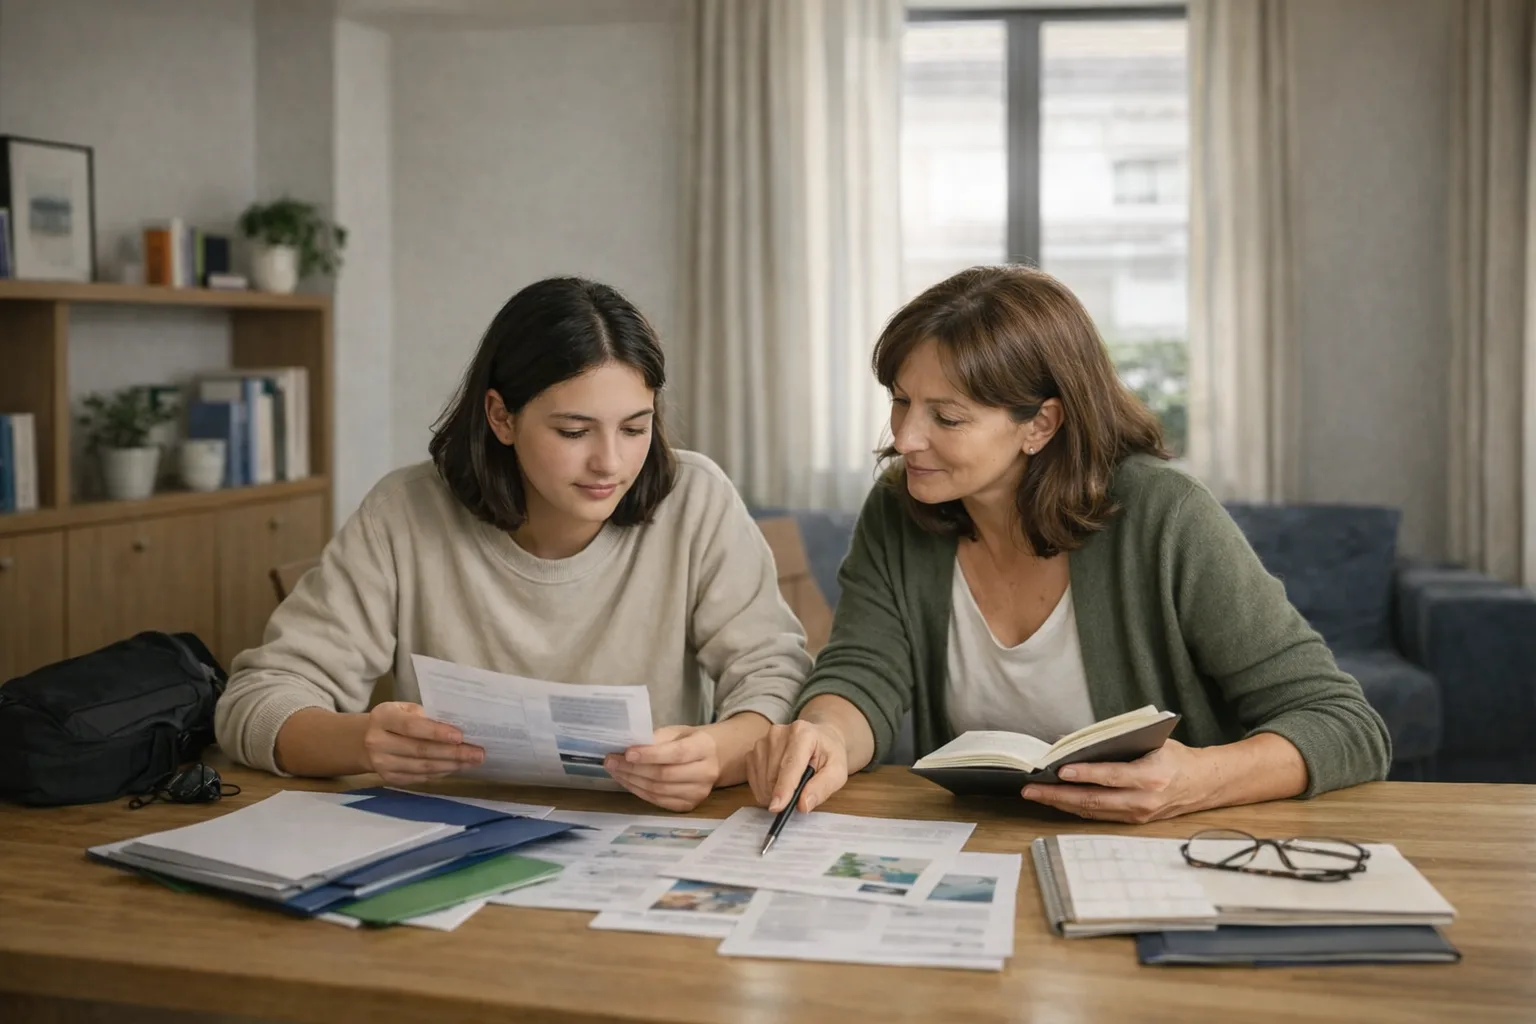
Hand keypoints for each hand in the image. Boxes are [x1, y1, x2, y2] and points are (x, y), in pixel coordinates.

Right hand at [360, 701, 483, 783]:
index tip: (460, 736)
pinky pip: (419, 777)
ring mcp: (382, 763)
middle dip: (452, 753)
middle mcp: (378, 742)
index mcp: (383, 717)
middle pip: (420, 750)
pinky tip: (456, 768)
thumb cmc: (394, 719)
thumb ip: (426, 715)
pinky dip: (440, 773)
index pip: (412, 727)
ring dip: (450, 765)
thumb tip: (458, 727)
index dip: (437, 733)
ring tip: (472, 762)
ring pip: (422, 767)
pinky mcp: (388, 778)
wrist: (365, 740)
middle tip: (477, 753)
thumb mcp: (404, 708)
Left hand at [605, 725, 721, 811]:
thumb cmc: (689, 741)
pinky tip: (627, 781)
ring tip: (615, 770)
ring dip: (632, 781)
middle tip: (611, 761)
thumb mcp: (677, 732)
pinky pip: (659, 801)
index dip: (650, 755)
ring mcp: (698, 793)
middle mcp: (706, 773)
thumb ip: (656, 739)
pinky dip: (639, 791)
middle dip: (634, 769)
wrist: (713, 758)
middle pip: (664, 775)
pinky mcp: (689, 805)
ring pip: (659, 790)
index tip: (627, 753)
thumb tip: (628, 747)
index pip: (676, 754)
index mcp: (704, 748)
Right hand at [746, 720, 849, 813]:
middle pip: (773, 776)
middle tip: (800, 793)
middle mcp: (778, 734)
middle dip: (784, 795)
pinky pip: (753, 781)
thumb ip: (822, 787)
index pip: (790, 765)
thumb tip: (803, 804)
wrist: (819, 738)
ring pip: (762, 781)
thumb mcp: (837, 772)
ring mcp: (762, 742)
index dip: (783, 788)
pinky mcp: (753, 752)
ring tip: (791, 786)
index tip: (777, 807)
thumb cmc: (828, 754)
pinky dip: (764, 790)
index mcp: (802, 733)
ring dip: (774, 793)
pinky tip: (779, 783)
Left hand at [1020, 739, 1210, 823]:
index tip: (1059, 769)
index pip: (1111, 776)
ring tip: (1036, 795)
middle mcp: (1143, 800)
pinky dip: (1076, 807)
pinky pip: (1099, 815)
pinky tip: (1058, 799)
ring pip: (1092, 811)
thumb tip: (1075, 739)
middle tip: (1031, 789)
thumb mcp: (1151, 740)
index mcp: (1151, 777)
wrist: (1203, 784)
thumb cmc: (1175, 757)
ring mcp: (1138, 815)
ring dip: (1061, 803)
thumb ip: (1116, 741)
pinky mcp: (1133, 821)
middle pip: (1094, 800)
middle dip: (1058, 794)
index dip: (1084, 774)